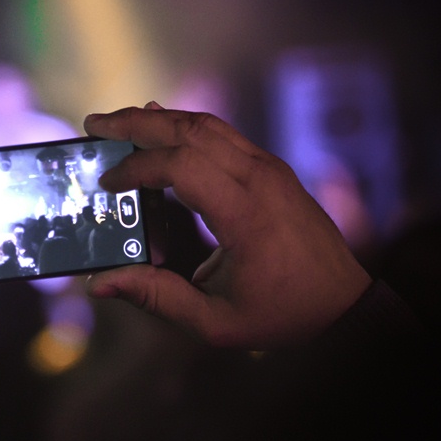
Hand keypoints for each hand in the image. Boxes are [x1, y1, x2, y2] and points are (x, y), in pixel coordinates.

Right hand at [84, 103, 371, 347]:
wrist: (345, 301)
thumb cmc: (282, 314)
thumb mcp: (215, 321)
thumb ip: (156, 297)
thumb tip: (100, 283)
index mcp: (246, 214)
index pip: (181, 166)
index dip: (136, 168)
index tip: (107, 183)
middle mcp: (260, 179)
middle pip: (190, 129)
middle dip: (136, 123)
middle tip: (95, 124)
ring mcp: (269, 167)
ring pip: (206, 124)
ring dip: (159, 119)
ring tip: (119, 124)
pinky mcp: (271, 167)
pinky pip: (222, 134)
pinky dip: (184, 128)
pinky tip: (160, 128)